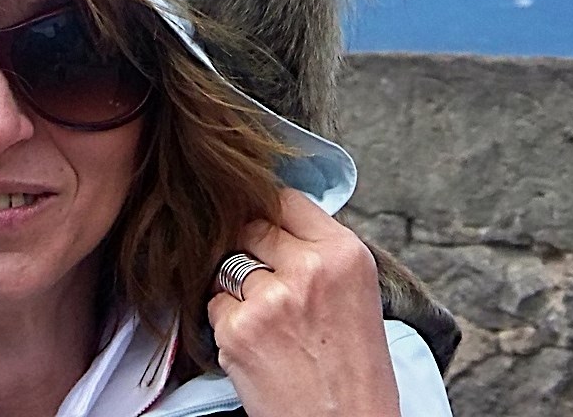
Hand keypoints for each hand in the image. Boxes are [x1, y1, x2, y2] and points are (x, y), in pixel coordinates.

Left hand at [207, 188, 401, 416]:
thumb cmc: (355, 372)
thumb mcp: (357, 294)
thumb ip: (320, 253)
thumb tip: (275, 219)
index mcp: (345, 254)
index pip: (287, 200)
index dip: (271, 213)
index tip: (265, 224)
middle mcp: (309, 268)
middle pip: (252, 226)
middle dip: (251, 250)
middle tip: (266, 282)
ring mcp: (270, 299)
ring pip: (229, 265)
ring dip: (237, 289)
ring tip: (269, 324)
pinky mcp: (239, 330)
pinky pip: (215, 305)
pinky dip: (227, 324)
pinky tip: (257, 347)